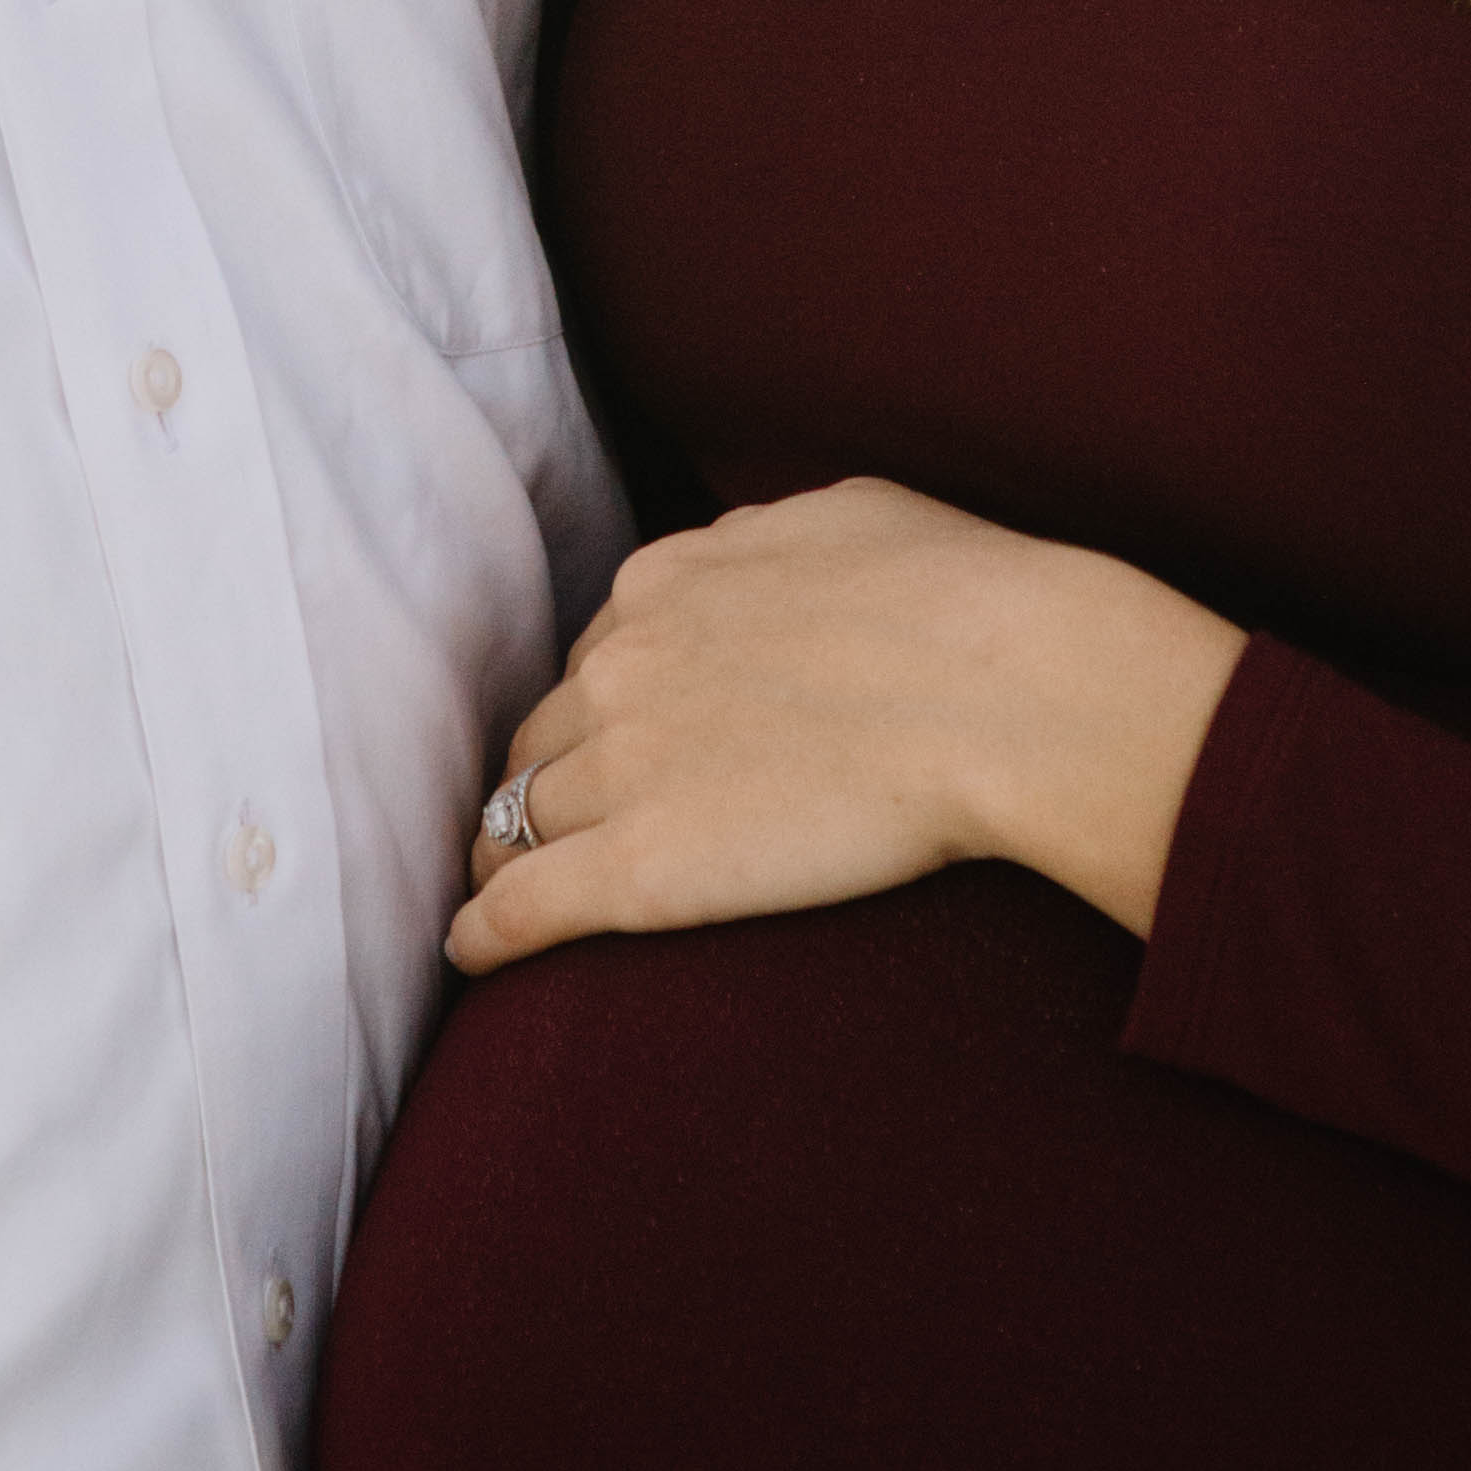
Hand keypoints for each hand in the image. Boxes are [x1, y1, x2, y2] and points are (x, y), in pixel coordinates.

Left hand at [450, 477, 1246, 975]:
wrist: (1000, 688)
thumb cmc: (961, 598)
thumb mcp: (849, 517)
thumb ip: (779, 539)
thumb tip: (770, 552)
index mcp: (667, 582)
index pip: (599, 654)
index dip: (602, 705)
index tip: (611, 741)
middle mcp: (623, 665)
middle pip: (545, 737)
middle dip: (539, 778)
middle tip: (541, 826)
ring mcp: (621, 766)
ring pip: (518, 818)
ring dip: (506, 852)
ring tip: (500, 890)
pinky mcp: (640, 867)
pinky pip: (525, 906)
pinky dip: (485, 930)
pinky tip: (469, 952)